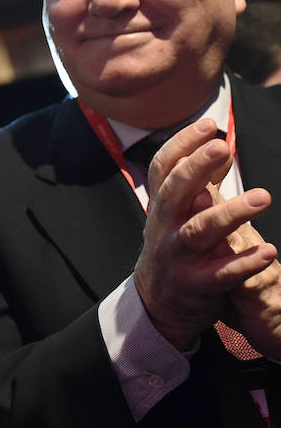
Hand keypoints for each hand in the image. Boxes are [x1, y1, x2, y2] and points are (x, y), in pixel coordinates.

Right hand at [135, 119, 276, 348]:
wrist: (159, 302)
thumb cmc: (178, 246)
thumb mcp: (181, 213)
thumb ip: (201, 182)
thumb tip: (221, 145)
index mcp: (163, 205)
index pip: (163, 167)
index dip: (181, 144)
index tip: (208, 125)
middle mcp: (165, 227)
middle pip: (175, 192)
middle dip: (196, 168)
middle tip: (222, 147)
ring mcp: (178, 256)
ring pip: (199, 231)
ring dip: (231, 213)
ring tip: (264, 198)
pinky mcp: (195, 285)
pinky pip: (221, 274)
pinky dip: (244, 263)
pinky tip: (269, 251)